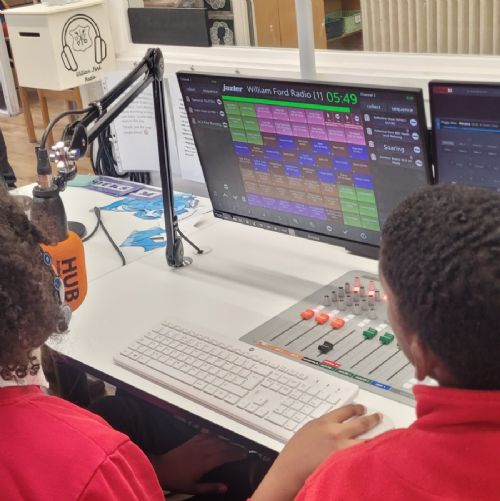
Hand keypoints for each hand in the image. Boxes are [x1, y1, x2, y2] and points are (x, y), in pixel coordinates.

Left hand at [149, 433, 246, 494]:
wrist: (162, 468)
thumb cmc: (177, 479)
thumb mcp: (194, 488)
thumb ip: (210, 487)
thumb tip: (225, 487)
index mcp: (205, 462)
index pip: (225, 455)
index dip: (236, 454)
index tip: (244, 454)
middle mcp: (203, 450)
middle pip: (223, 445)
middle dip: (234, 447)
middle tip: (243, 450)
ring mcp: (197, 444)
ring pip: (216, 439)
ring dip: (226, 441)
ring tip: (233, 444)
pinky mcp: (191, 441)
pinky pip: (206, 435)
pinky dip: (214, 436)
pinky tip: (217, 437)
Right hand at [252, 404, 380, 500]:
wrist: (291, 469)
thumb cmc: (296, 452)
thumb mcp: (309, 430)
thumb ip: (324, 426)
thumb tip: (336, 425)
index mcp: (325, 422)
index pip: (346, 410)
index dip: (357, 408)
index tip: (362, 409)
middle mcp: (336, 433)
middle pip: (361, 423)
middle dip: (372, 419)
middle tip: (378, 417)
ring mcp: (342, 449)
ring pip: (366, 440)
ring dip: (377, 438)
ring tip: (386, 436)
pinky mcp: (345, 463)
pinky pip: (362, 457)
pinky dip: (371, 454)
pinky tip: (377, 454)